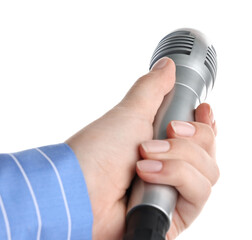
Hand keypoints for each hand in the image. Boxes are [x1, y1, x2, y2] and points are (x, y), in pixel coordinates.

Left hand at [65, 57, 218, 239]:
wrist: (78, 190)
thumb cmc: (97, 152)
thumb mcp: (129, 113)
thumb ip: (152, 89)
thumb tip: (167, 66)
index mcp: (161, 145)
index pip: (199, 136)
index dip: (205, 122)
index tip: (202, 110)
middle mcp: (169, 169)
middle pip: (209, 150)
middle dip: (189, 139)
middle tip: (166, 132)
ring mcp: (171, 193)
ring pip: (208, 172)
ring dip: (177, 160)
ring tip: (144, 161)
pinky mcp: (173, 216)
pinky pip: (199, 195)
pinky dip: (176, 179)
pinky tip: (148, 177)